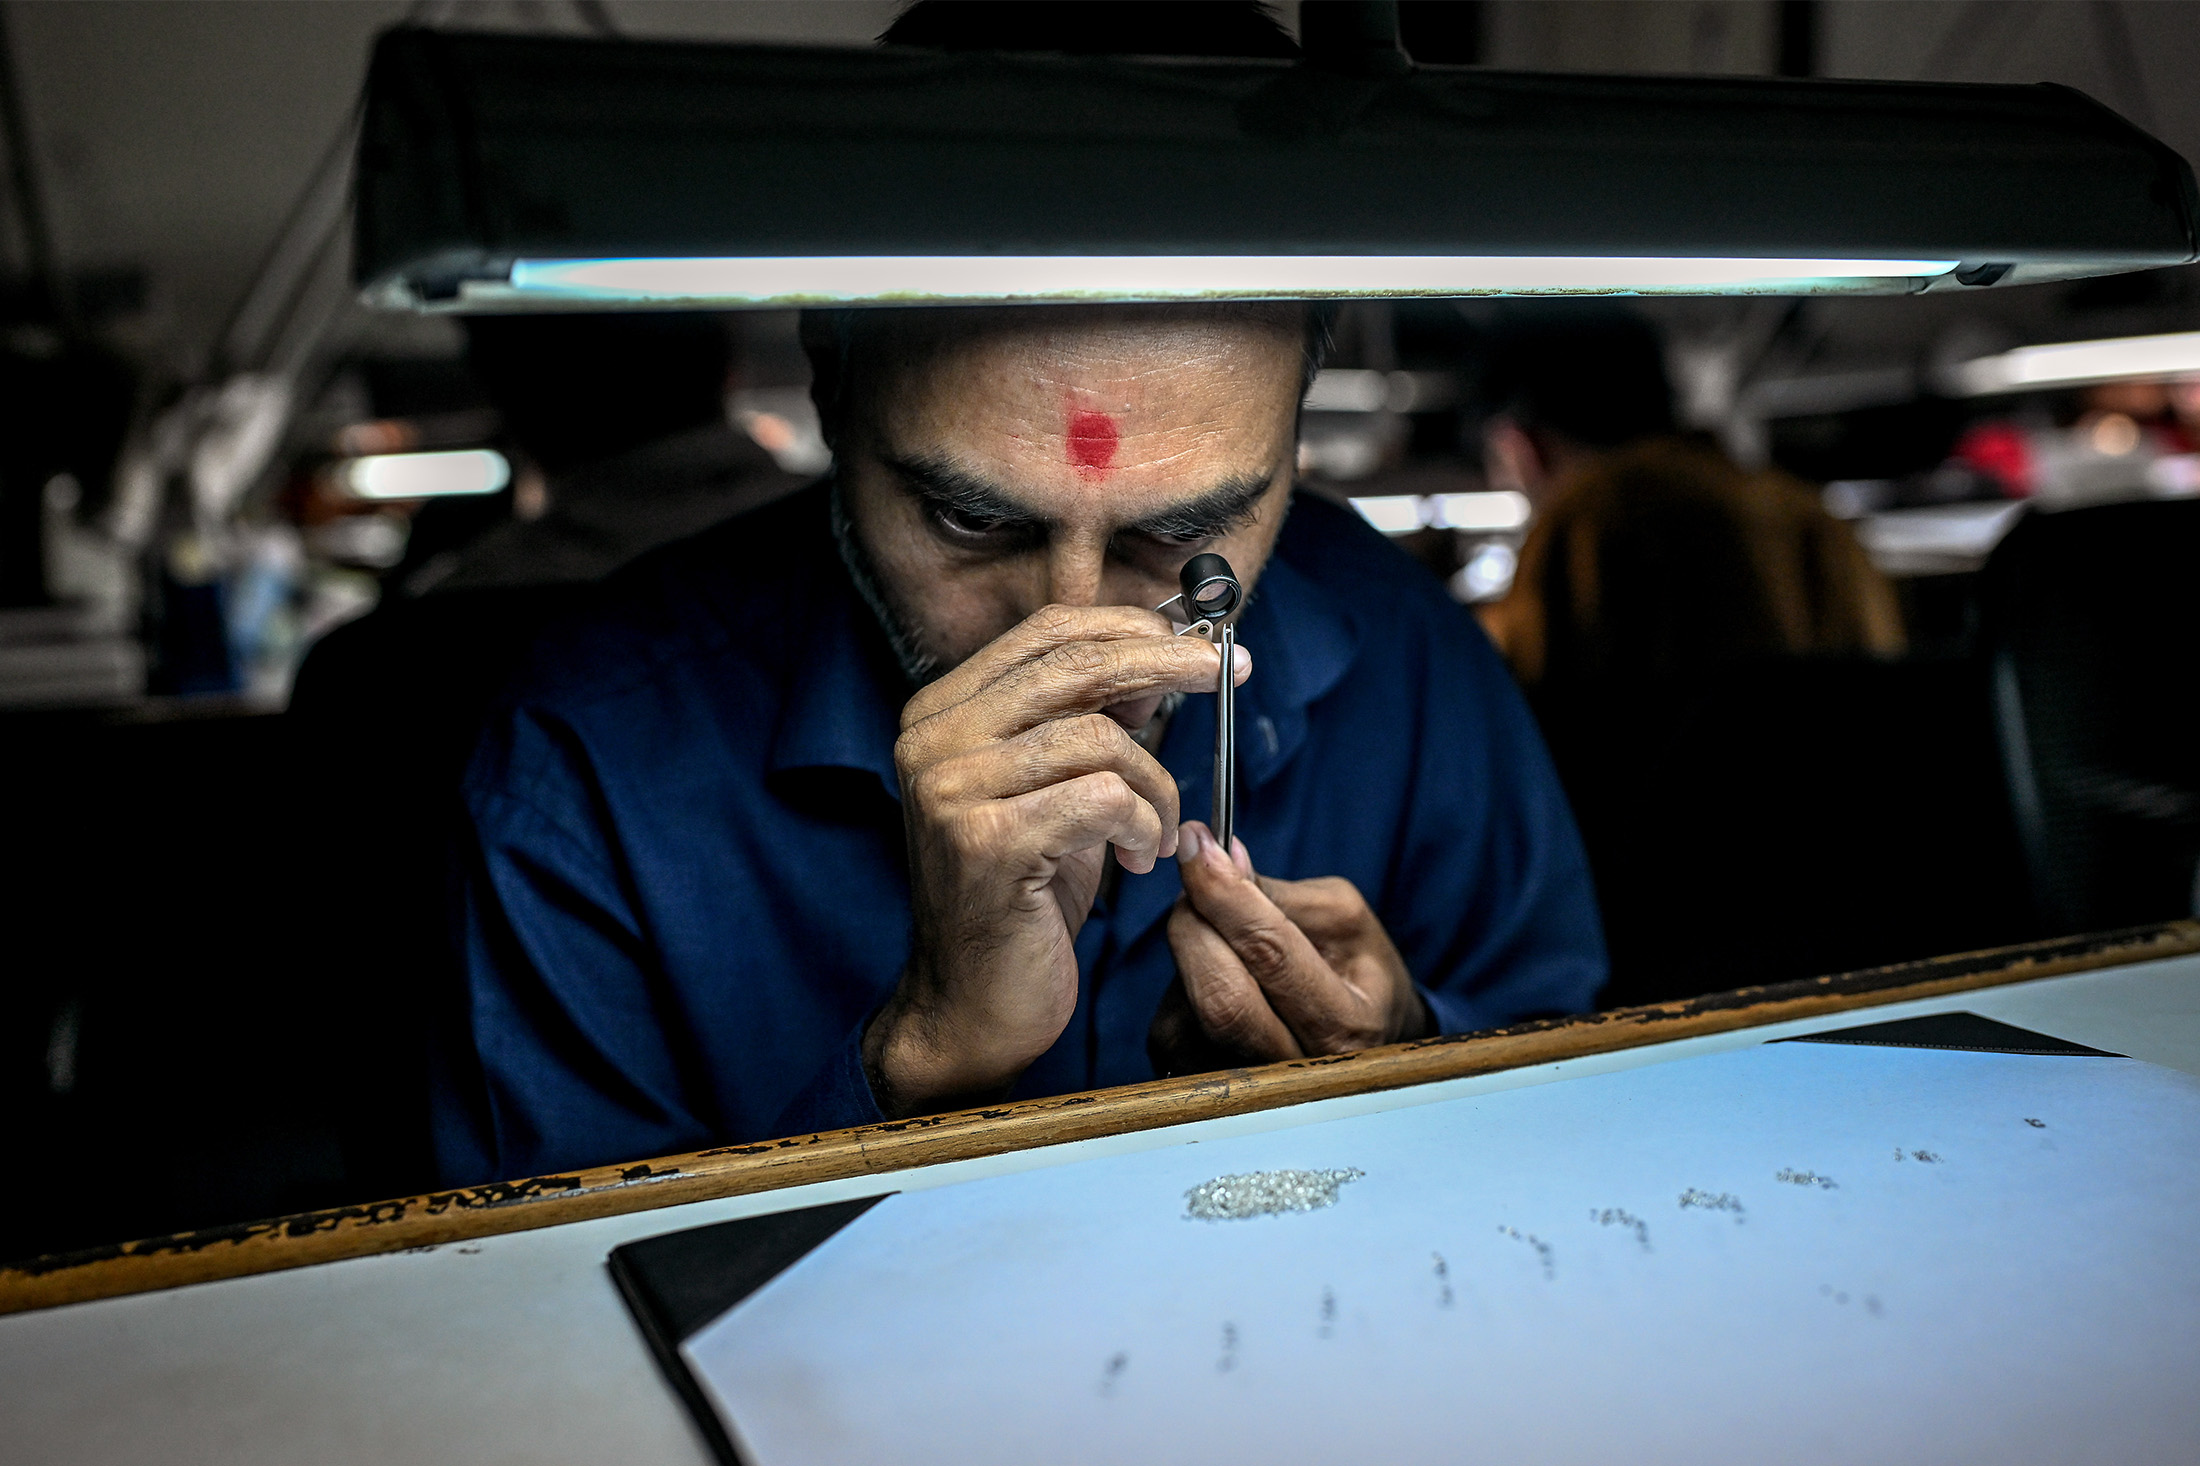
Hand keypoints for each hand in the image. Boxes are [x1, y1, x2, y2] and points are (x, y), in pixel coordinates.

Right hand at [866, 605, 1251, 1115]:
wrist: (973, 1008)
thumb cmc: (1024, 900)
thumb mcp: (1058, 792)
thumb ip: (1090, 722)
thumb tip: (1160, 658)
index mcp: (941, 713)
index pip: (1047, 631)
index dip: (1131, 625)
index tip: (1202, 641)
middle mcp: (932, 740)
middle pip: (1074, 663)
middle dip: (1168, 662)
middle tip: (1233, 670)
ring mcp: (950, 789)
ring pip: (1099, 737)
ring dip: (1156, 788)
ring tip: (1157, 836)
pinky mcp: (985, 842)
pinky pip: (1102, 797)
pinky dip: (1142, 825)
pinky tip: (1137, 862)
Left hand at [1149, 822, 1430, 1075]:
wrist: (1359, 1044)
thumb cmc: (1356, 973)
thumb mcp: (1343, 920)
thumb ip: (1281, 894)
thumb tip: (1222, 859)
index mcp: (1345, 1027)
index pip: (1271, 956)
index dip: (1227, 895)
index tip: (1197, 844)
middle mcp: (1294, 1073)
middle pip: (1218, 995)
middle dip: (1194, 922)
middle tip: (1196, 880)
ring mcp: (1244, 1093)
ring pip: (1186, 1008)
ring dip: (1192, 954)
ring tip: (1225, 942)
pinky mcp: (1199, 1092)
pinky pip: (1170, 1024)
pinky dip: (1183, 985)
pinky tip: (1214, 980)